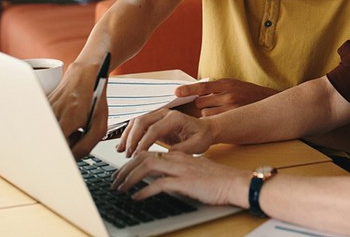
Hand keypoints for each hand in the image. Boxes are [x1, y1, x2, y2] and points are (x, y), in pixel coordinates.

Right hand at [49, 62, 107, 159]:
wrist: (85, 75)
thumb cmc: (95, 98)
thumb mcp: (100, 123)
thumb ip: (87, 145)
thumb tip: (73, 159)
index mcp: (70, 118)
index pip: (58, 148)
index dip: (64, 157)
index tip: (68, 160)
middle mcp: (54, 113)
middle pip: (52, 144)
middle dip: (64, 146)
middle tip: (77, 136)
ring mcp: (46, 110)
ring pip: (49, 136)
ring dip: (61, 136)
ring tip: (73, 126)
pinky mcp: (42, 108)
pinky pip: (47, 126)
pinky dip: (56, 127)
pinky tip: (66, 120)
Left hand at [112, 150, 249, 207]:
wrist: (234, 182)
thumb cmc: (217, 179)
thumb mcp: (193, 170)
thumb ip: (178, 170)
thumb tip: (161, 178)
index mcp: (178, 154)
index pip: (149, 152)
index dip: (132, 160)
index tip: (122, 171)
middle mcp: (176, 158)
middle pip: (143, 157)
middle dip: (125, 168)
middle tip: (115, 180)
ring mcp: (180, 169)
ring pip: (146, 167)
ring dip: (129, 177)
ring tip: (120, 188)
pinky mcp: (184, 182)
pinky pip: (158, 184)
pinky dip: (144, 191)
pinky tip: (136, 197)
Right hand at [116, 108, 213, 156]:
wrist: (205, 129)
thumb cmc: (202, 136)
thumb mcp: (197, 145)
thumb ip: (182, 150)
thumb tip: (166, 156)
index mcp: (175, 118)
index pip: (154, 129)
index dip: (143, 143)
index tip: (137, 156)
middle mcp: (165, 114)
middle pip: (142, 121)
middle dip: (132, 138)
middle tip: (128, 155)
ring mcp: (158, 116)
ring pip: (137, 122)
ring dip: (128, 136)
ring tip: (122, 152)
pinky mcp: (154, 122)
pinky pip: (138, 125)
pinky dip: (129, 134)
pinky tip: (123, 147)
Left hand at [175, 78, 277, 115]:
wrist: (267, 100)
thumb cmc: (246, 92)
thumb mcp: (231, 85)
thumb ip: (215, 89)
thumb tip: (195, 94)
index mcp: (226, 84)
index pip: (203, 87)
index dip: (188, 89)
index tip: (176, 92)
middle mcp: (228, 95)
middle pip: (201, 102)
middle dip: (200, 104)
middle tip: (208, 104)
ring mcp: (231, 109)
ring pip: (207, 114)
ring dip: (207, 114)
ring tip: (218, 111)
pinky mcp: (234, 119)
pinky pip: (215, 121)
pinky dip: (214, 120)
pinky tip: (221, 118)